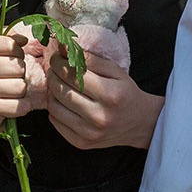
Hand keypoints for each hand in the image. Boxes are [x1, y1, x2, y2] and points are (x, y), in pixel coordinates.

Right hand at [0, 34, 35, 139]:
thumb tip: (23, 39)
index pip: (8, 44)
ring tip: (8, 93)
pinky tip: (11, 105)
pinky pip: (19, 105)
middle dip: (20, 74)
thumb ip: (7, 42)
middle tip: (9, 80)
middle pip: (16, 65)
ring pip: (20, 86)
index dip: (17, 52)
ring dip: (20, 91)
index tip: (11, 59)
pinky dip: (21, 107)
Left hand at [45, 49, 162, 149]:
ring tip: (58, 84)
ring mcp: (89, 133)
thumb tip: (64, 48)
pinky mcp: (81, 143)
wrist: (139, 124)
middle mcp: (99, 116)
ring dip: (51, 92)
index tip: (57, 57)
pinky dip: (54, 109)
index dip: (59, 63)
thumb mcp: (116, 72)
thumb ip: (90, 59)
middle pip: (61, 90)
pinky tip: (62, 101)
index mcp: (110, 95)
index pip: (73, 75)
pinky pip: (55, 122)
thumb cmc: (126, 94)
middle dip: (52, 75)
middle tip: (54, 68)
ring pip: (54, 107)